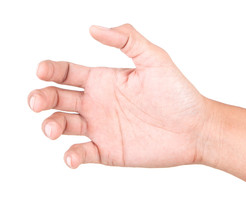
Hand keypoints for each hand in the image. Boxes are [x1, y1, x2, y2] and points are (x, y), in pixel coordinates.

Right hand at [28, 24, 209, 168]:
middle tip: (37, 101)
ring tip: (53, 129)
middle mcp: (98, 103)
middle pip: (57, 98)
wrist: (195, 129)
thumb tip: (93, 28)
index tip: (42, 71)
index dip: (49, 70)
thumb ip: (127, 40)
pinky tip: (72, 157)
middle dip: (41, 97)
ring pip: (63, 125)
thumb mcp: (155, 59)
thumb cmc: (178, 94)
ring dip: (51, 126)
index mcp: (104, 80)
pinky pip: (82, 153)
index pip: (66, 72)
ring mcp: (101, 128)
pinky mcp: (108, 151)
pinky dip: (72, 156)